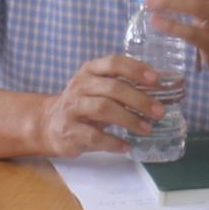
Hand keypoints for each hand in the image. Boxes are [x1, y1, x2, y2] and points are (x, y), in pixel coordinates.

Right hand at [40, 53, 170, 155]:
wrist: (48, 124)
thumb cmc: (83, 103)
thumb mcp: (98, 87)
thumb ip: (122, 84)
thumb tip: (160, 89)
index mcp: (90, 70)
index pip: (114, 63)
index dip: (136, 69)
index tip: (156, 79)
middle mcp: (80, 85)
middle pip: (113, 88)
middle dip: (139, 99)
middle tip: (159, 111)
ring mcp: (72, 107)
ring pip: (103, 109)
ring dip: (129, 119)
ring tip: (147, 128)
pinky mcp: (69, 130)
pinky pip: (94, 136)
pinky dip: (113, 142)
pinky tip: (127, 146)